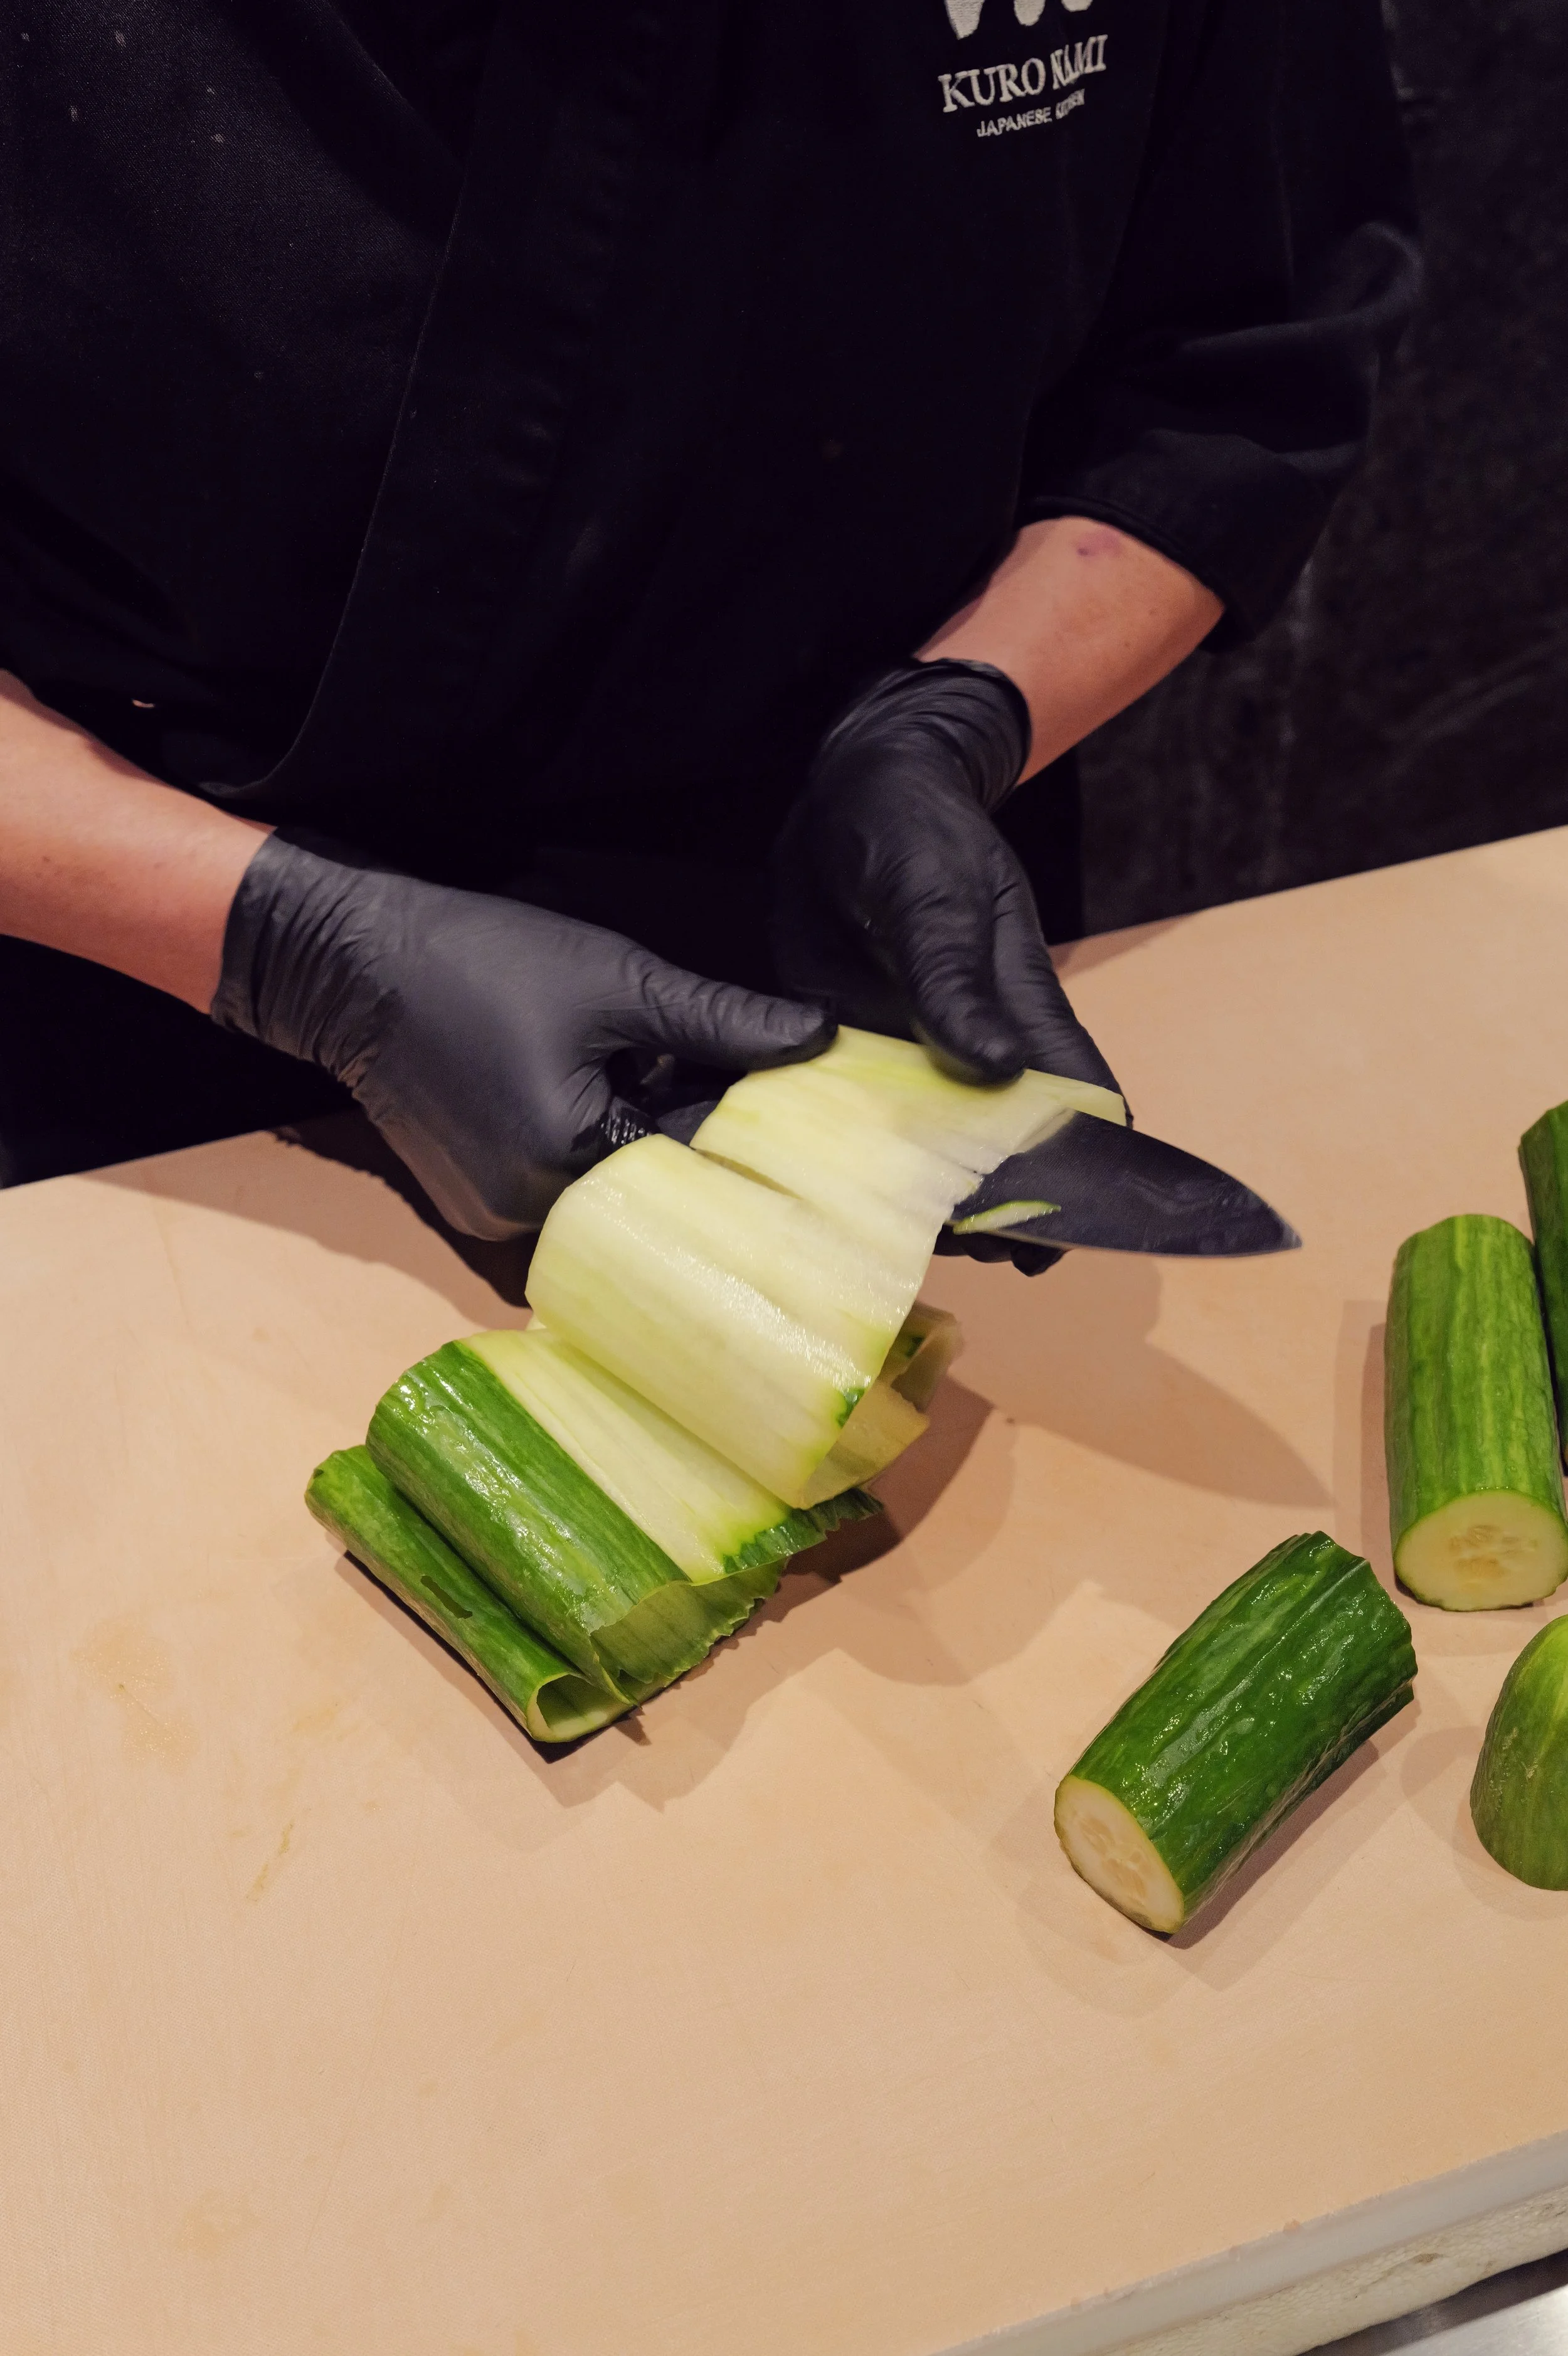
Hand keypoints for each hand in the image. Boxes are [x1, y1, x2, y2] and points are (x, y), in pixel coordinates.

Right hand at [213, 834, 834, 1238]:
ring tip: (652, 1085)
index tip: (792, 1114)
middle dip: (690, 1145)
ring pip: (604, 1200)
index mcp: (571, 1160)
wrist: (352, 966)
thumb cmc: (485, 962)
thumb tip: (823, 1035)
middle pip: (649, 1198)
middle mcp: (530, 1214)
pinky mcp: (469, 1212)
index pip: (692, 1173)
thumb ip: (721, 1020)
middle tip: (731, 1093)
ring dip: (635, 1150)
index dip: (744, 1140)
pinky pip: (556, 1196)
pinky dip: (584, 1157)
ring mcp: (492, 1222)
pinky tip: (593, 1101)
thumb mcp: (617, 981)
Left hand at [771, 658, 1121, 1274]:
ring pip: (935, 1148)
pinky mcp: (856, 1049)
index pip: (1076, 1107)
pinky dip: (853, 1162)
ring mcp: (916, 1052)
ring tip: (901, 1255)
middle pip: (1008, 1147)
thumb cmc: (913, 829)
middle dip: (1002, 1211)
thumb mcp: (933, 895)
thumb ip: (952, 982)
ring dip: (925, 1198)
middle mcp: (977, 1045)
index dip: (1084, 1179)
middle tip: (980, 1266)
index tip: (1062, 1244)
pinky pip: (862, 1120)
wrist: (856, 791)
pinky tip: (823, 1207)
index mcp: (1022, 1011)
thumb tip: (996, 1071)